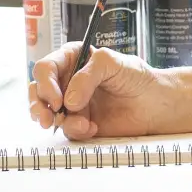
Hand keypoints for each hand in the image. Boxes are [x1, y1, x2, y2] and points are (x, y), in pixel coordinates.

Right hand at [28, 42, 166, 139]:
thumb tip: (69, 100)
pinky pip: (66, 130)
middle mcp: (66, 82)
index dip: (46, 84)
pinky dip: (77, 131)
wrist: (154, 103)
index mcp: (71, 60)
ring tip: (79, 124)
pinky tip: (93, 128)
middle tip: (47, 118)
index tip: (58, 99)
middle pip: (37, 92)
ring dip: (57, 122)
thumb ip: (88, 75)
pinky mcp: (78, 123)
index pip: (45, 68)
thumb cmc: (136, 77)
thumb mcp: (112, 62)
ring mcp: (71, 104)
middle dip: (38, 106)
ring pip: (46, 113)